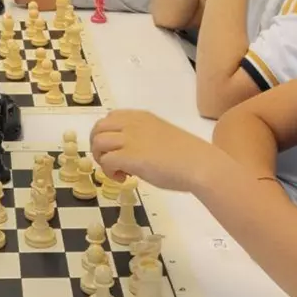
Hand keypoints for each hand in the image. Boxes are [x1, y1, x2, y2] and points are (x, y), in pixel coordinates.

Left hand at [90, 110, 209, 191]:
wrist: (199, 164)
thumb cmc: (187, 155)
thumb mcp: (161, 136)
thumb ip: (144, 138)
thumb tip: (131, 154)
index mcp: (141, 117)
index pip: (110, 119)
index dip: (108, 136)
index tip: (119, 150)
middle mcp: (132, 124)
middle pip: (98, 128)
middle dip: (99, 147)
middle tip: (111, 163)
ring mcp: (130, 139)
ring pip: (97, 143)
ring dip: (102, 159)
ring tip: (119, 172)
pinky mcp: (130, 156)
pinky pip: (106, 161)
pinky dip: (109, 172)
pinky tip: (124, 178)